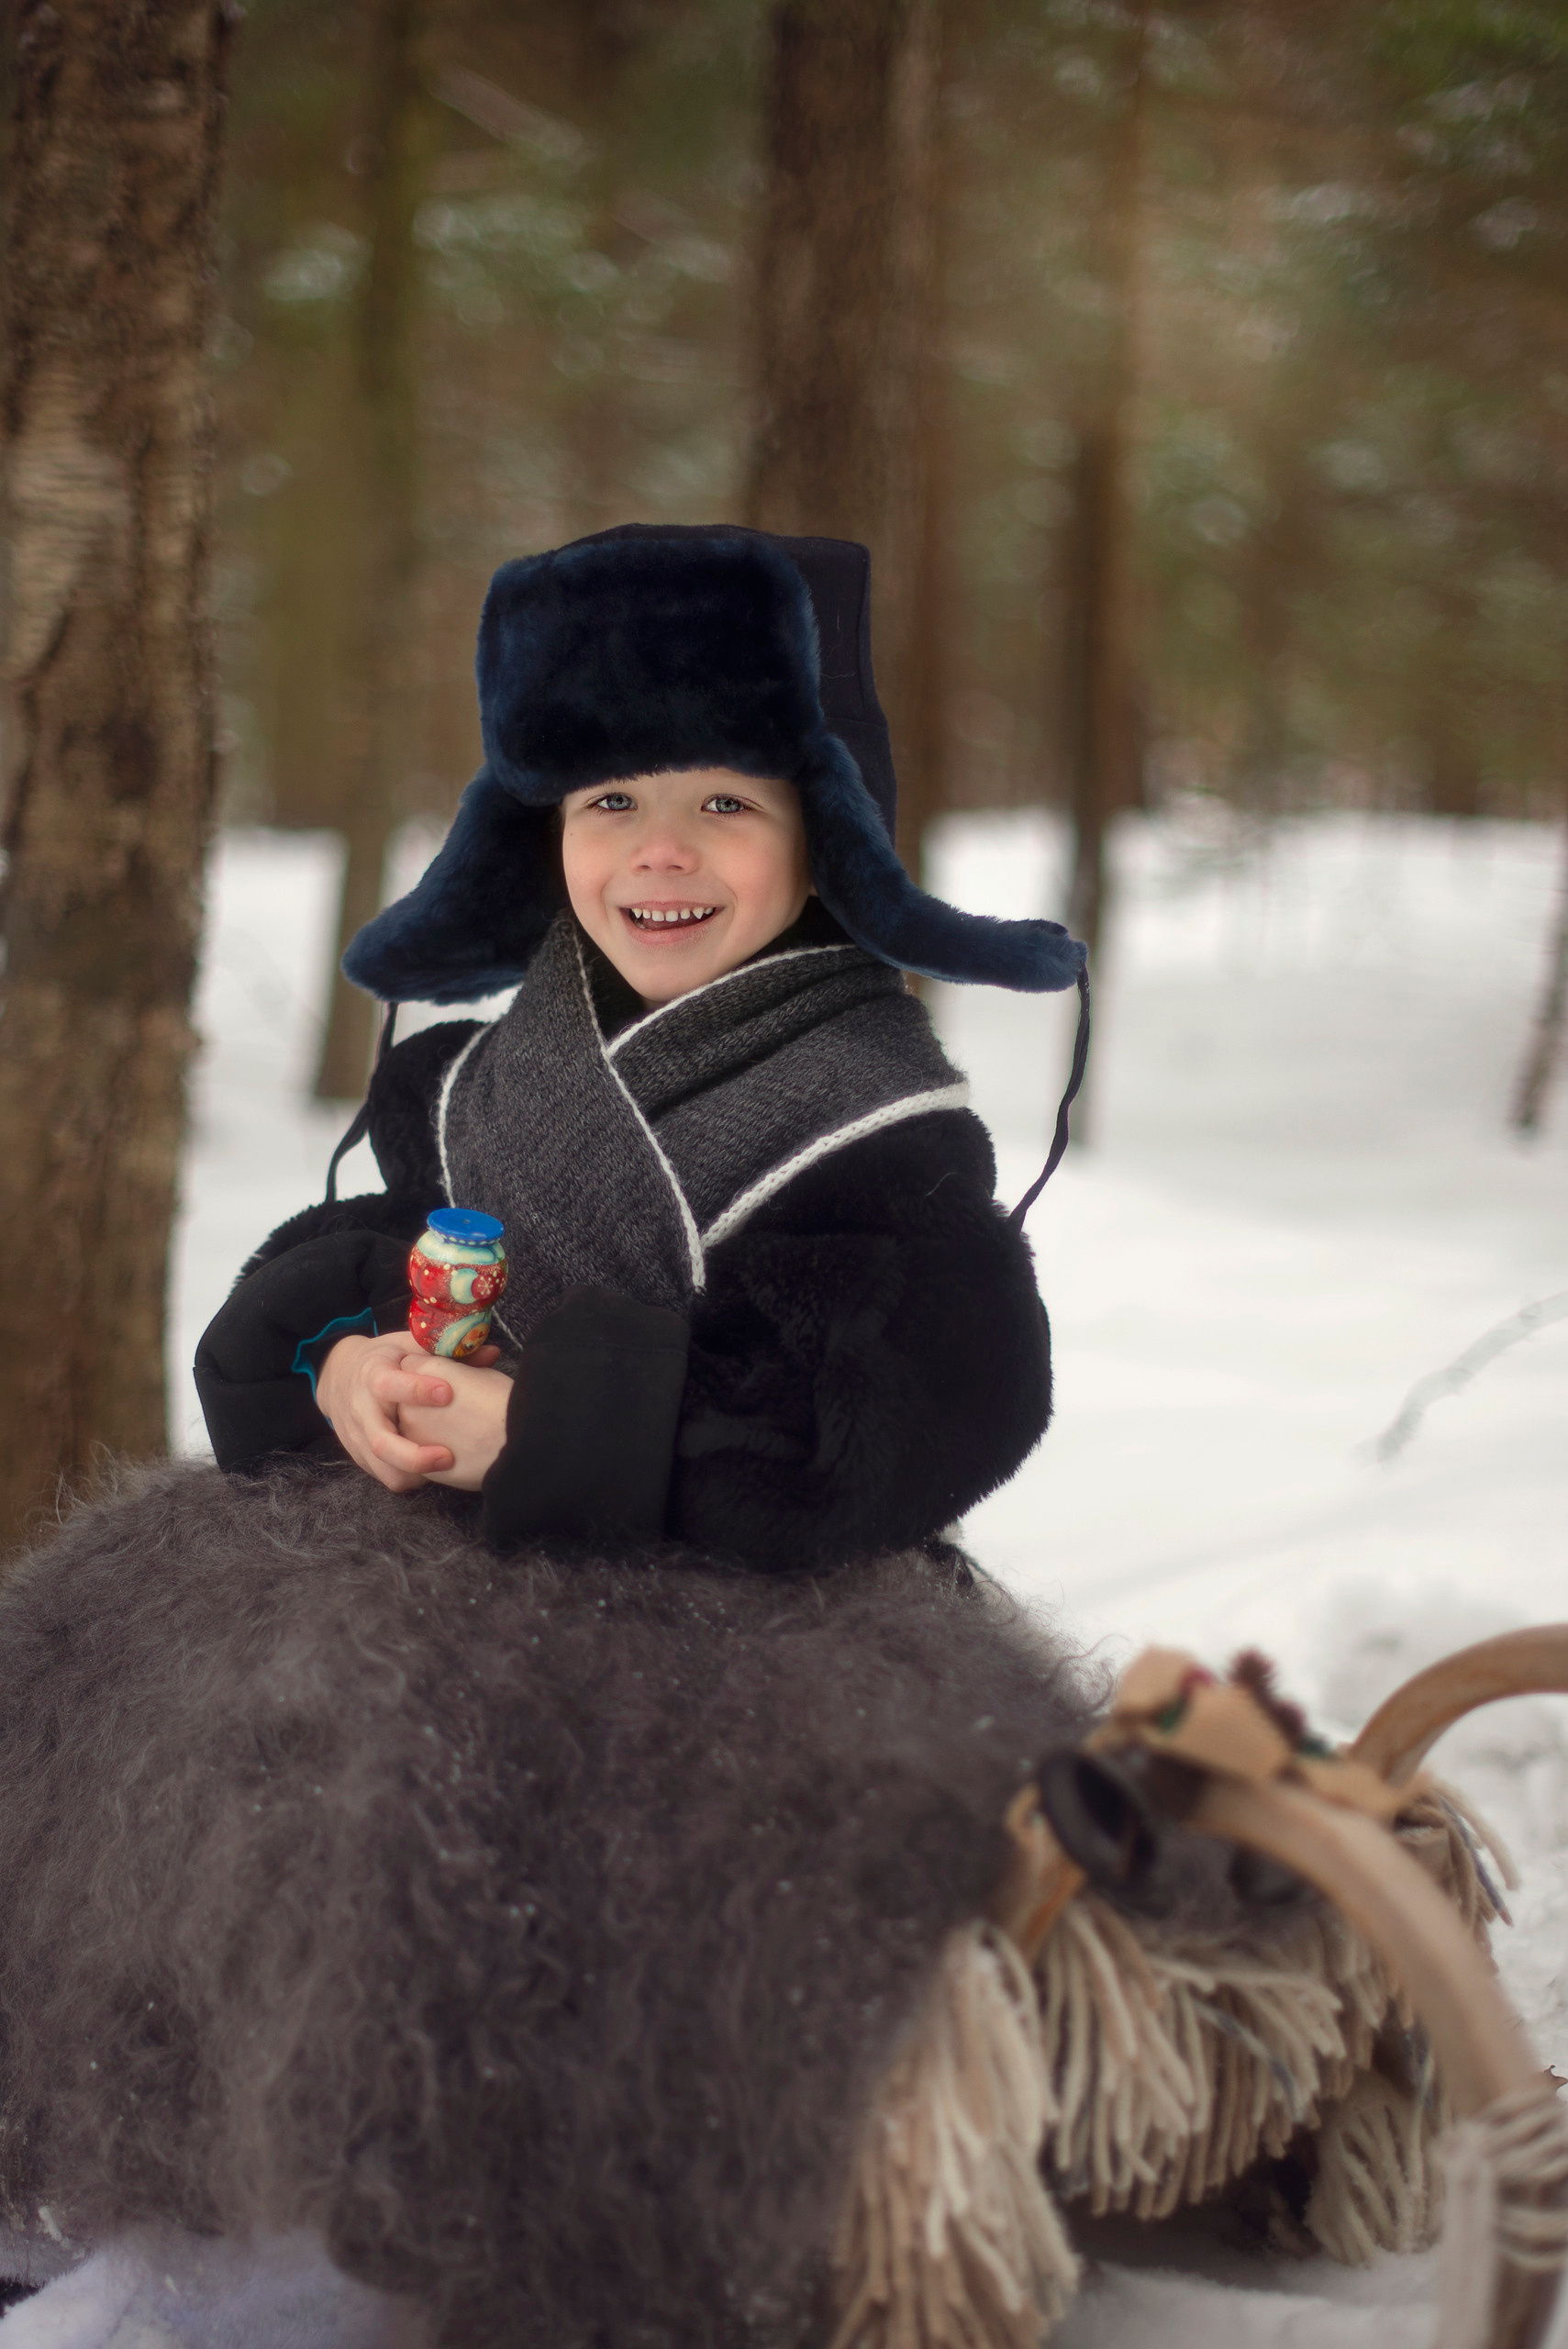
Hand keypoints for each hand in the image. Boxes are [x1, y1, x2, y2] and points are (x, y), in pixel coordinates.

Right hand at [316, 1331, 495, 1492]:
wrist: (338, 1376)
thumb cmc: (385, 1359)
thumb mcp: (408, 1346)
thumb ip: (447, 1351)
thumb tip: (492, 1354)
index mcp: (373, 1376)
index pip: (390, 1385)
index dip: (417, 1390)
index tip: (449, 1394)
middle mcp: (362, 1409)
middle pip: (381, 1442)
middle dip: (415, 1455)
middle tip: (448, 1457)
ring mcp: (358, 1436)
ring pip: (382, 1467)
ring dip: (414, 1473)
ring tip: (444, 1467)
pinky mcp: (359, 1455)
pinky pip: (383, 1475)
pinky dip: (408, 1478)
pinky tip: (430, 1470)